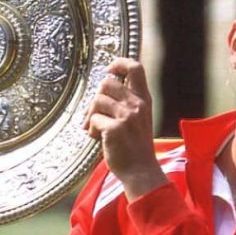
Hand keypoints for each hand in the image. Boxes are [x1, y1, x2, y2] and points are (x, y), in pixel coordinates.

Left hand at [83, 58, 166, 199]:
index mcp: (144, 100)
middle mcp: (137, 104)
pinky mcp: (115, 129)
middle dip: (96, 98)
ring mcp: (127, 116)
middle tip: (94, 114)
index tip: (111, 70)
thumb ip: (126, 103)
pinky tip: (96, 137)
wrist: (141, 171)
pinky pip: (93, 119)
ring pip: (97, 100)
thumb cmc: (136, 147)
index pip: (135, 68)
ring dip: (90, 115)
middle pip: (107, 83)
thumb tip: (102, 92)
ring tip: (95, 129)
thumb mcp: (139, 119)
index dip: (119, 63)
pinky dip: (90, 129)